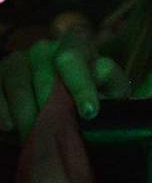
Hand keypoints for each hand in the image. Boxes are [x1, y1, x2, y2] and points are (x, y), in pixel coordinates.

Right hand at [1, 34, 128, 134]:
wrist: (56, 109)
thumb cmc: (86, 97)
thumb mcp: (106, 89)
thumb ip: (109, 79)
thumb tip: (101, 71)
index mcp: (75, 45)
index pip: (74, 59)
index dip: (81, 86)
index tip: (88, 112)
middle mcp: (44, 49)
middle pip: (45, 78)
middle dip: (53, 109)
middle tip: (58, 134)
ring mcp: (17, 61)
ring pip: (19, 86)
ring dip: (27, 115)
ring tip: (34, 137)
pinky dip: (2, 111)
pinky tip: (9, 127)